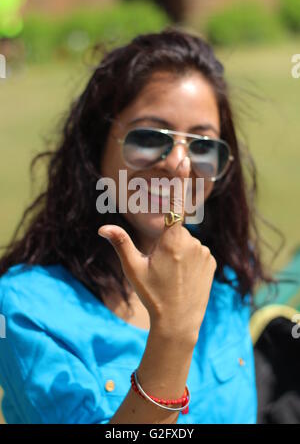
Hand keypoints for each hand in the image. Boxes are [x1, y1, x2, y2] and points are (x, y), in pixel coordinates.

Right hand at [98, 157, 216, 341]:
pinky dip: (191, 260)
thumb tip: (103, 227)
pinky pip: (199, 252)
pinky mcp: (212, 261)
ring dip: (179, 253)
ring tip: (174, 277)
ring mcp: (205, 252)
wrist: (179, 323)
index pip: (175, 204)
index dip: (178, 181)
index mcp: (171, 240)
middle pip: (175, 231)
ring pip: (187, 243)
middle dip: (167, 243)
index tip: (183, 160)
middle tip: (161, 269)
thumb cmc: (153, 295)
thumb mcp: (133, 269)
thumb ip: (121, 243)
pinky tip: (185, 279)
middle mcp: (192, 242)